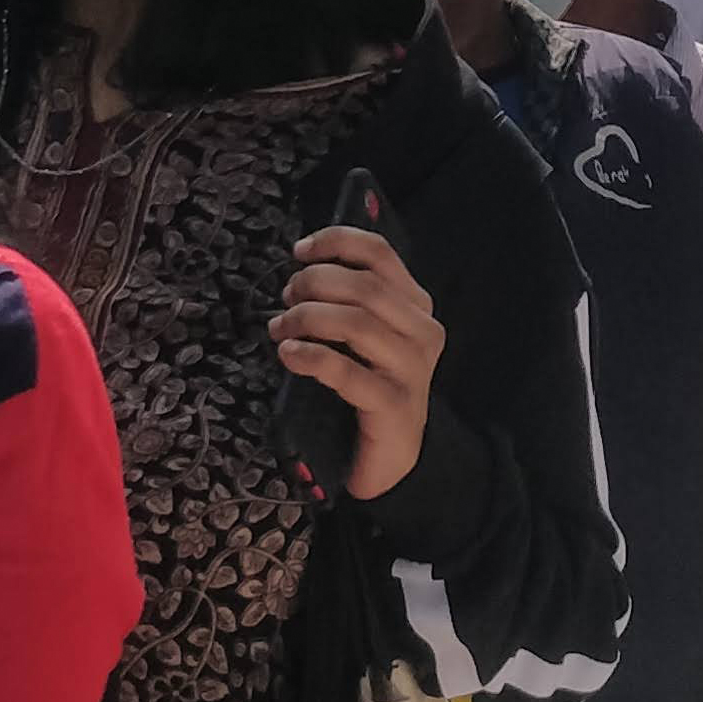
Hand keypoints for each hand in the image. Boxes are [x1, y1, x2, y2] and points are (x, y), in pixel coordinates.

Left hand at [279, 223, 446, 499]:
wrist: (392, 460)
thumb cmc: (370, 388)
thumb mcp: (366, 337)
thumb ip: (350, 301)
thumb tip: (304, 267)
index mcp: (417, 306)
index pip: (379, 254)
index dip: (336, 242)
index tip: (299, 251)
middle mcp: (422, 332)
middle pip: (364, 286)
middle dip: (313, 284)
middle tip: (284, 299)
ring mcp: (412, 370)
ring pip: (356, 323)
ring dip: (307, 318)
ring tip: (280, 329)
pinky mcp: (393, 405)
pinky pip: (346, 372)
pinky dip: (311, 357)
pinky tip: (289, 355)